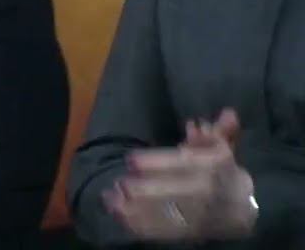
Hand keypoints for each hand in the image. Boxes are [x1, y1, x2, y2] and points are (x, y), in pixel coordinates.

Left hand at [103, 108, 256, 241]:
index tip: (130, 161)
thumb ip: (210, 134)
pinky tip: (119, 215)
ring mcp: (198, 216)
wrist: (245, 210)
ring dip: (133, 209)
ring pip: (163, 214)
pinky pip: (162, 231)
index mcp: (212, 167)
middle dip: (140, 190)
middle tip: (118, 183)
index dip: (153, 163)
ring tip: (110, 199)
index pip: (181, 164)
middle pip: (169, 193)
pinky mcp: (189, 233)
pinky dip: (139, 225)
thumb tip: (196, 123)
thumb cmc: (223, 173)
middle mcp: (205, 192)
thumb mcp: (220, 149)